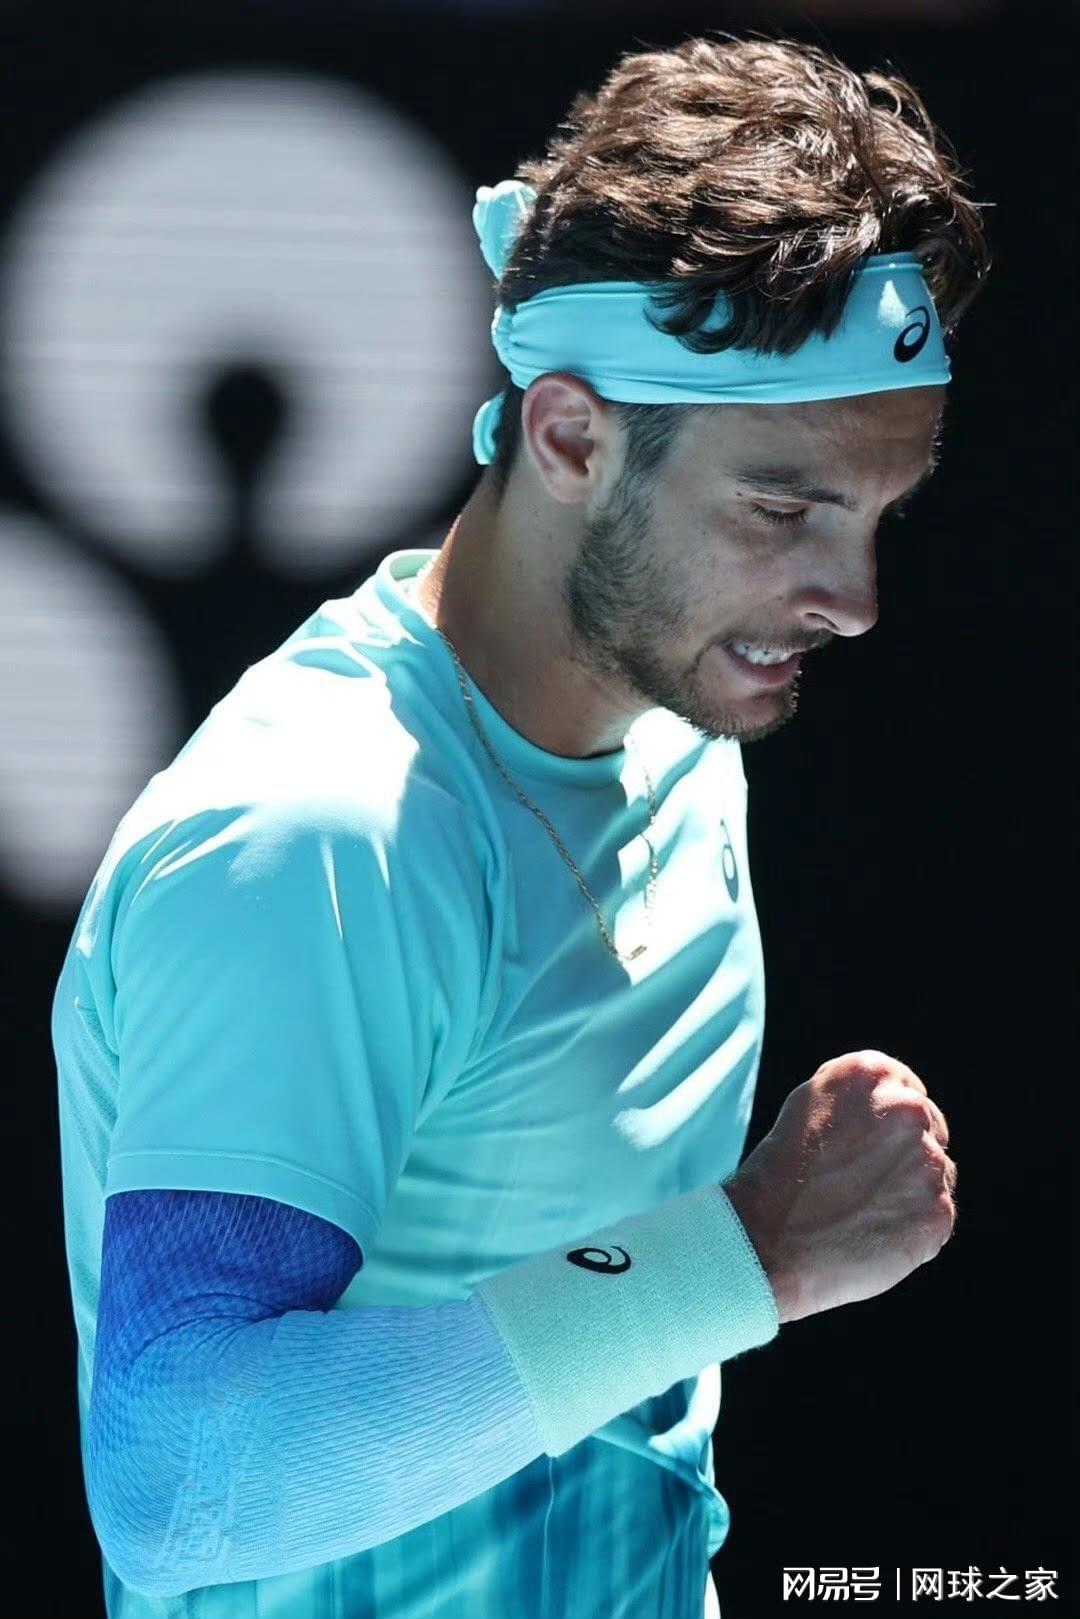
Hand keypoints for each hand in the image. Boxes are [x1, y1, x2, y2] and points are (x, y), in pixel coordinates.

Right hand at [723, 1049, 956, 1323]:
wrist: (767, 1240)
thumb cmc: (781, 1173)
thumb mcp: (811, 1104)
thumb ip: (861, 1097)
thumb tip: (902, 1103)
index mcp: (872, 1073)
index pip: (907, 1089)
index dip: (888, 1122)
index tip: (867, 1146)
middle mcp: (907, 1109)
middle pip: (929, 1128)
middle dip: (904, 1154)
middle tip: (862, 1184)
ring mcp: (927, 1161)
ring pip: (935, 1173)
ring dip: (910, 1190)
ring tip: (861, 1211)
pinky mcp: (938, 1212)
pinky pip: (938, 1216)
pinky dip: (913, 1228)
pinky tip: (873, 1233)